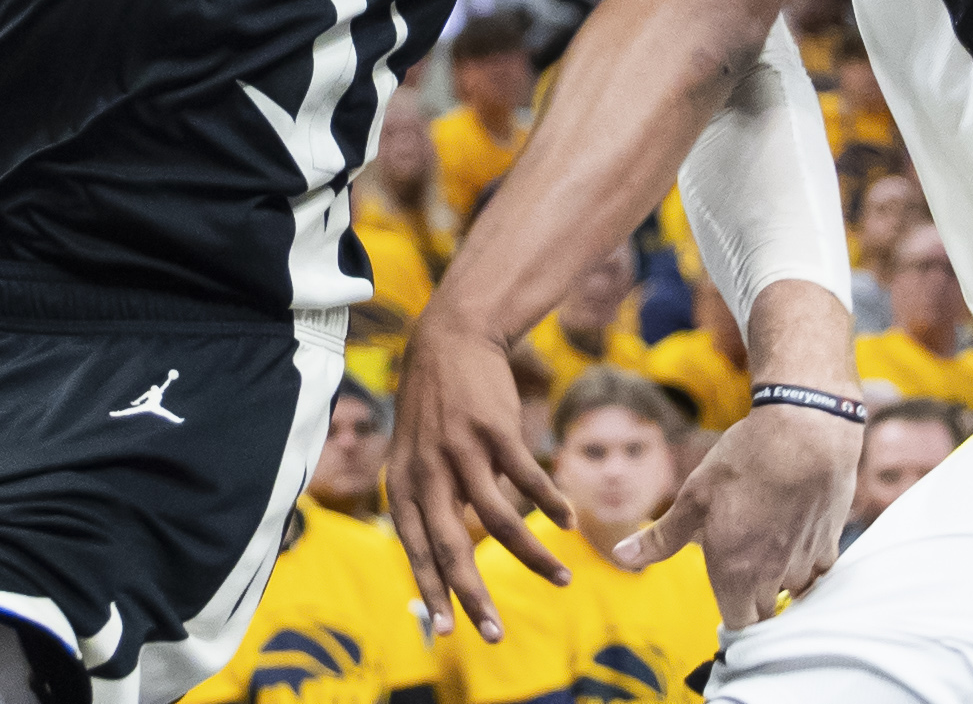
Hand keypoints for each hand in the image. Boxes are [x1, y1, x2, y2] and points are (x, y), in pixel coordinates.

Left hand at [390, 314, 573, 640]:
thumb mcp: (415, 453)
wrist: (451, 337)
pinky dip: (550, 503)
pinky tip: (568, 519)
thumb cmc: (436, 405)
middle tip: (495, 634)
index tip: (449, 632)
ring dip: (534, 556)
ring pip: (500, 520)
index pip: (416, 549)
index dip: (432, 591)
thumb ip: (430, 500)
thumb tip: (449, 558)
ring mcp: (461, 449)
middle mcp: (428, 471)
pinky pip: (527, 478)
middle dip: (474, 596)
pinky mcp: (493, 429)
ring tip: (562, 578)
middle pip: (453, 547)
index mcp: (405, 483)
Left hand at [613, 403, 857, 626]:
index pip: (738, 626)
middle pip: (765, 613)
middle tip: (742, 566)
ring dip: (781, 579)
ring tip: (768, 540)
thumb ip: (662, 537)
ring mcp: (805, 561)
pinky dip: (807, 560)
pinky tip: (794, 530)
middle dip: (753, 600)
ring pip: (794, 590)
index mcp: (734, 571)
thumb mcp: (694, 496)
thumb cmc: (744, 462)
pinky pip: (819, 569)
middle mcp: (772, 575)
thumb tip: (620, 556)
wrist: (806, 431)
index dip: (730, 616)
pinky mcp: (831, 543)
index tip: (724, 599)